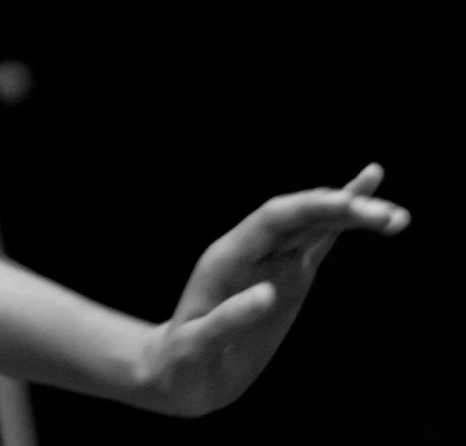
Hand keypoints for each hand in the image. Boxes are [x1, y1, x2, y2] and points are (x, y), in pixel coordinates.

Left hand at [137, 164, 409, 415]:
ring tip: (397, 216)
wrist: (181, 371)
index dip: (315, 207)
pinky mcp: (287, 278)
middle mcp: (251, 251)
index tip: (358, 207)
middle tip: (394, 218)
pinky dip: (341, 225)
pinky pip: (316, 244)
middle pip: (300, 216)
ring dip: (351, 214)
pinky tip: (364, 206)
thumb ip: (227, 321)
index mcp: (227, 258)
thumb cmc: (184, 362)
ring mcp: (271, 262)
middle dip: (344, 209)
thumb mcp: (198, 347)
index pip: (275, 219)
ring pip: (313, 225)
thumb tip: (266, 293)